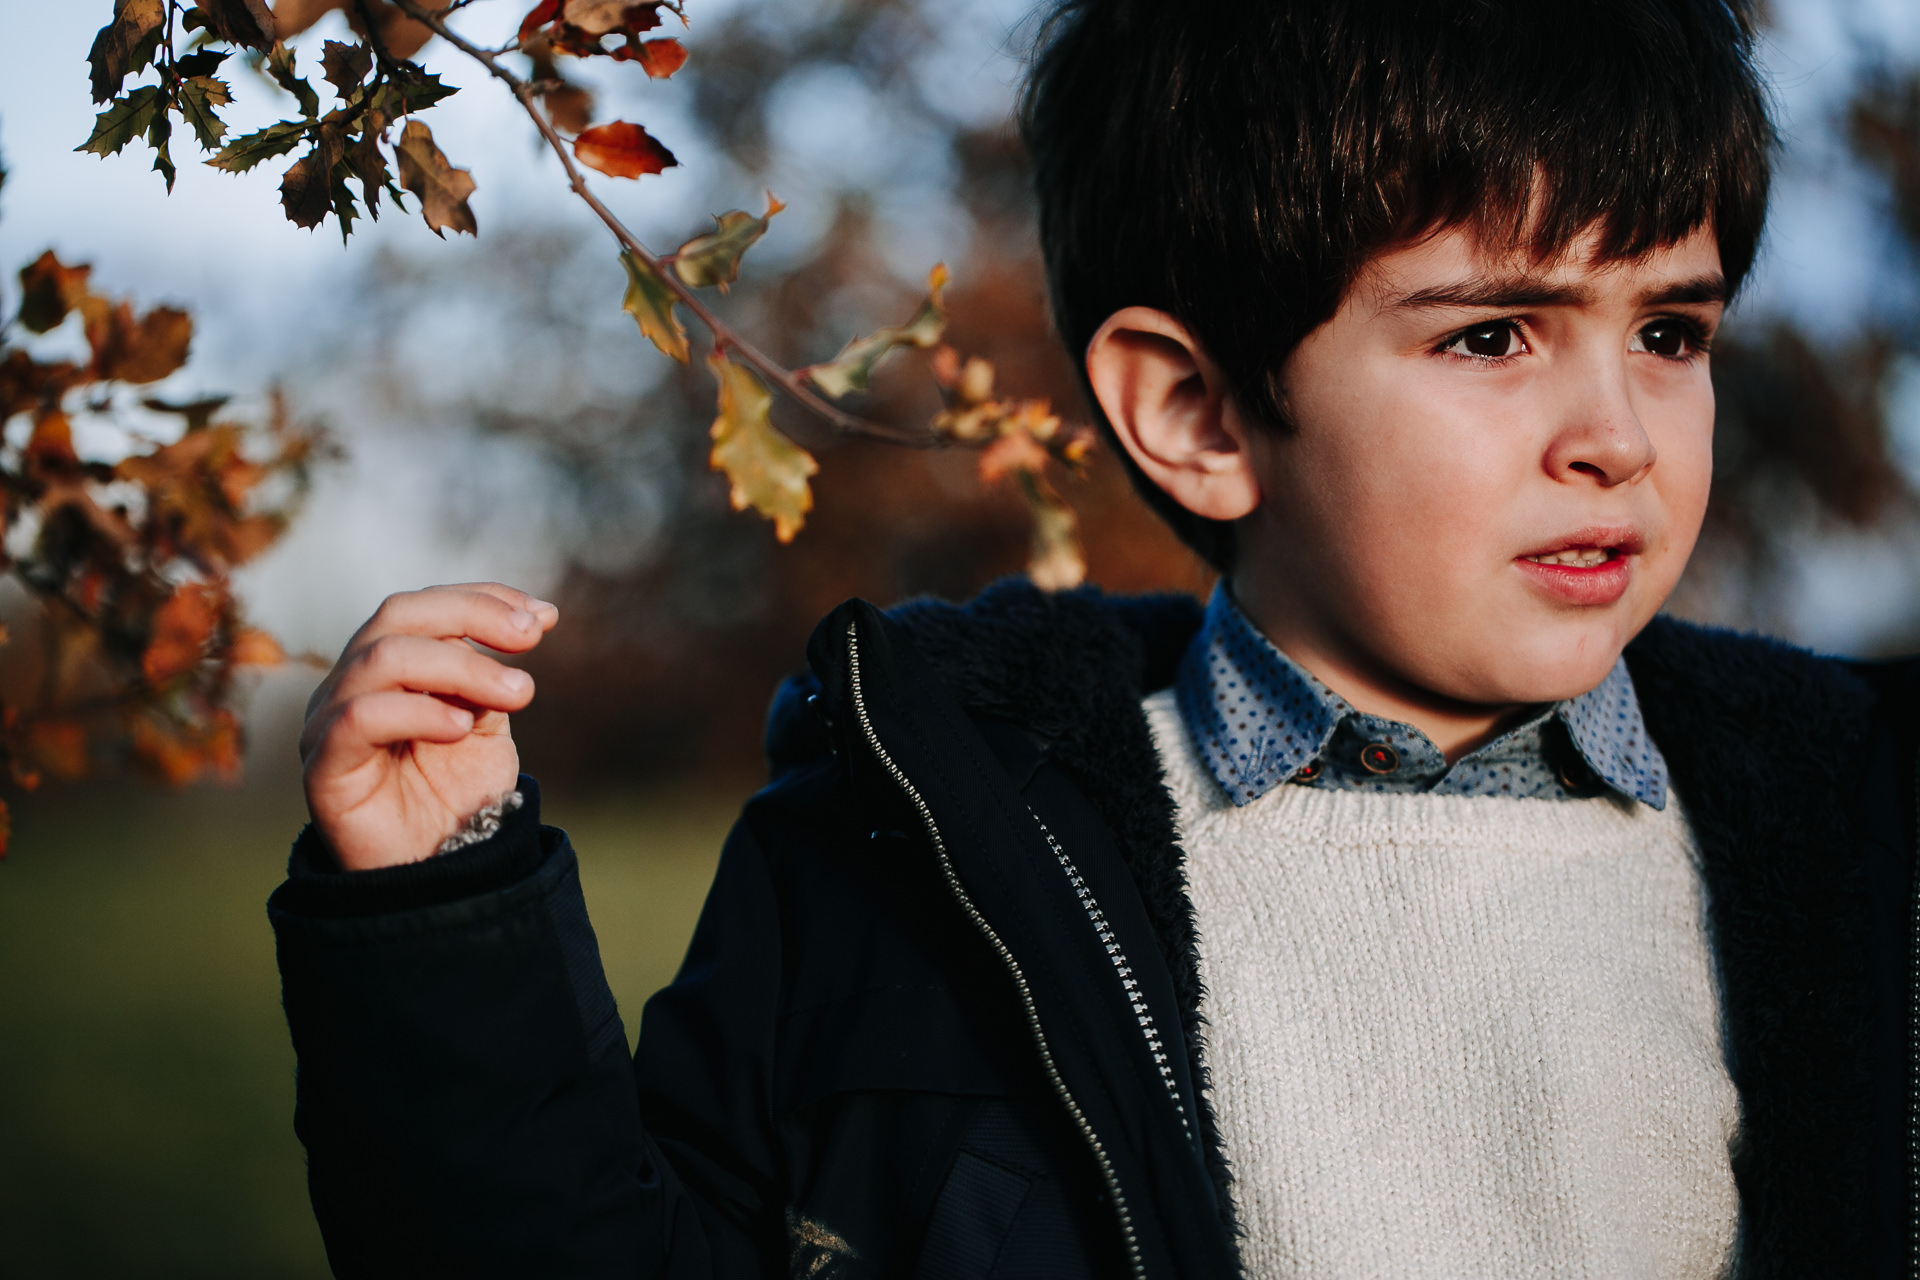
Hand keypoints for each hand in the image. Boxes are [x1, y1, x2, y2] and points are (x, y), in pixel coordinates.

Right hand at [300, 583, 559, 870]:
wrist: (438, 872)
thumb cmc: (457, 796)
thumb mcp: (485, 722)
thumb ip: (490, 675)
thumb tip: (534, 617)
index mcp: (386, 665)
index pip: (424, 606)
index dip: (483, 598)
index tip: (546, 616)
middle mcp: (349, 684)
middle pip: (398, 616)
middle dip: (472, 617)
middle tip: (531, 641)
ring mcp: (328, 721)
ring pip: (383, 658)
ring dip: (460, 667)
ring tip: (517, 694)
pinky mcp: (323, 767)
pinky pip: (357, 719)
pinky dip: (416, 712)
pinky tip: (461, 727)